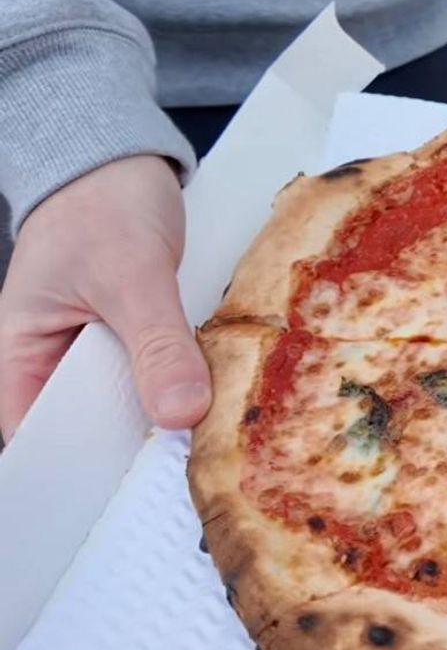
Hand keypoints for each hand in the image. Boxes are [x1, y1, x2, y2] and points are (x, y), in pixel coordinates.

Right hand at [0, 156, 210, 441]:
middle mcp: (56, 363)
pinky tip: (222, 399)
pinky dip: (186, 384)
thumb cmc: (101, 204)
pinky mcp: (139, 341)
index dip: (87, 468)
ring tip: (216, 442)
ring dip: (170, 414)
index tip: (141, 488)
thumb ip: (154, 343)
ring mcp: (99, 353)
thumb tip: (179, 412)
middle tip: (197, 467)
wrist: (124, 160)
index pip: (42, 438)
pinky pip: (161, 376)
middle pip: (95, 431)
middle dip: (140, 446)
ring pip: (134, 405)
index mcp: (21, 357)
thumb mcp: (130, 274)